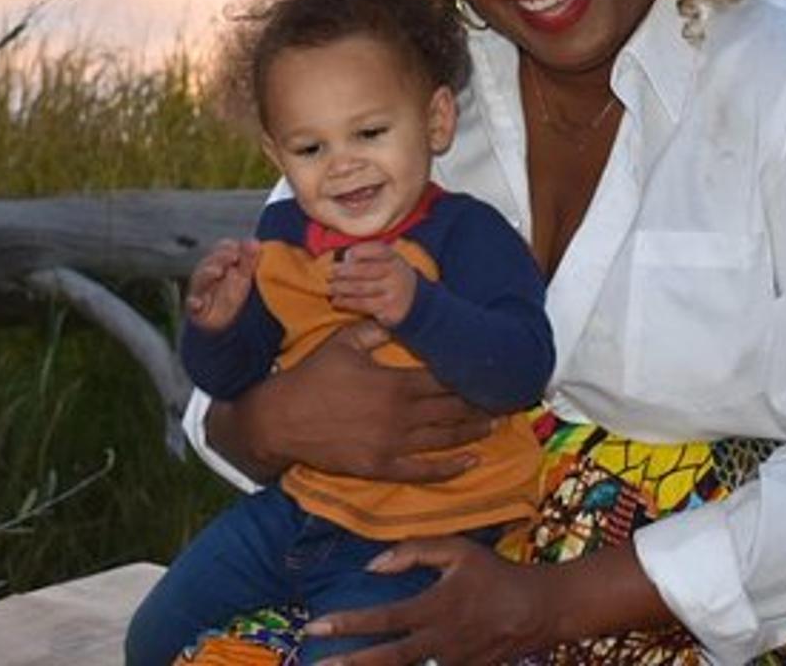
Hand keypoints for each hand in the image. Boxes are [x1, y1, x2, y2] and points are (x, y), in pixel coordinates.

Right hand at [186, 238, 259, 331]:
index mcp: (217, 264)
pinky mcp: (196, 310)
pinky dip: (193, 303)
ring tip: (218, 272)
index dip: (226, 247)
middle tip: (233, 257)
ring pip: (199, 280)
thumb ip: (249, 259)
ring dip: (207, 274)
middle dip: (219, 258)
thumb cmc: (232, 296)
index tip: (237, 246)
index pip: (219, 250)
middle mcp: (206, 276)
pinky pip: (192, 305)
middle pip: (208, 262)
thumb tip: (254, 241)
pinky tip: (197, 303)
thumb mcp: (244, 277)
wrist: (224, 324)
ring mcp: (200, 292)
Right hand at [227, 321, 493, 482]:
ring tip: (496, 424)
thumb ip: (379, 329)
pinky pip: (424, 471)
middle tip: (504, 398)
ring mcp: (392, 445)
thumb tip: (403, 313)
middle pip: (451, 410)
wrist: (282, 419)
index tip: (489, 372)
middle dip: (479, 404)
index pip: (444, 379)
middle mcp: (400, 415)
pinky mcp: (381, 467)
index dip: (468, 375)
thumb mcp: (345, 341)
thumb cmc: (313, 376)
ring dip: (473, 433)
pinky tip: (471, 461)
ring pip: (444, 440)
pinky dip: (451, 467)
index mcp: (394, 382)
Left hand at [306, 536, 553, 665]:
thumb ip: (415, 551)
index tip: (315, 626)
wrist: (540, 610)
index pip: (384, 617)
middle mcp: (440, 641)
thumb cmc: (495, 574)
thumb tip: (372, 565)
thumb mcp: (459, 550)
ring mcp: (452, 664)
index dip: (348, 623)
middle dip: (349, 665)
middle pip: (388, 660)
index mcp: (437, 606)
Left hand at [329, 241, 417, 327]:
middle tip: (329, 273)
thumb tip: (345, 256)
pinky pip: (363, 305)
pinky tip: (336, 301)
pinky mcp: (388, 310)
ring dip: (341, 288)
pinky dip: (346, 303)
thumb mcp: (387, 260)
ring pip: (361, 289)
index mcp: (394, 258)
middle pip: (365, 270)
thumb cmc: (390, 276)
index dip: (360, 251)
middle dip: (343, 271)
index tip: (346, 254)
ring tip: (330, 288)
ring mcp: (393, 293)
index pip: (378, 250)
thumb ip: (368, 254)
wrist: (413, 301)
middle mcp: (395, 274)